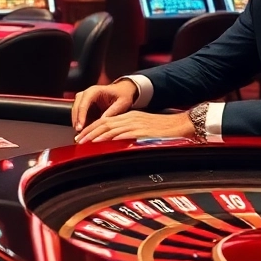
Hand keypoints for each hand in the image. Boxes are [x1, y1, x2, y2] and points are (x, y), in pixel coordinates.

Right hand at [71, 81, 138, 132]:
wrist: (123, 91)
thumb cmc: (123, 95)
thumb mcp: (121, 103)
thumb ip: (112, 111)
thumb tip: (102, 121)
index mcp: (95, 91)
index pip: (84, 103)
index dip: (81, 116)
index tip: (80, 127)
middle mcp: (87, 93)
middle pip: (76, 106)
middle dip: (76, 120)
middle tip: (79, 132)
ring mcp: (85, 99)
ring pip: (75, 110)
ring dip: (77, 122)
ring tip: (80, 134)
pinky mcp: (86, 105)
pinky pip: (80, 114)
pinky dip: (80, 122)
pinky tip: (83, 131)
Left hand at [74, 111, 194, 143]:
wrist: (182, 125)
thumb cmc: (165, 130)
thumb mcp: (144, 129)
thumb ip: (130, 134)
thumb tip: (118, 144)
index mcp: (130, 116)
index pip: (106, 121)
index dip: (92, 128)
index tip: (83, 136)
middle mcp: (130, 118)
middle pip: (104, 123)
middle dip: (89, 132)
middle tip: (78, 140)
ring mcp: (135, 124)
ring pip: (110, 128)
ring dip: (95, 136)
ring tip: (85, 143)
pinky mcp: (141, 131)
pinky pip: (122, 134)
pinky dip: (110, 139)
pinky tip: (102, 143)